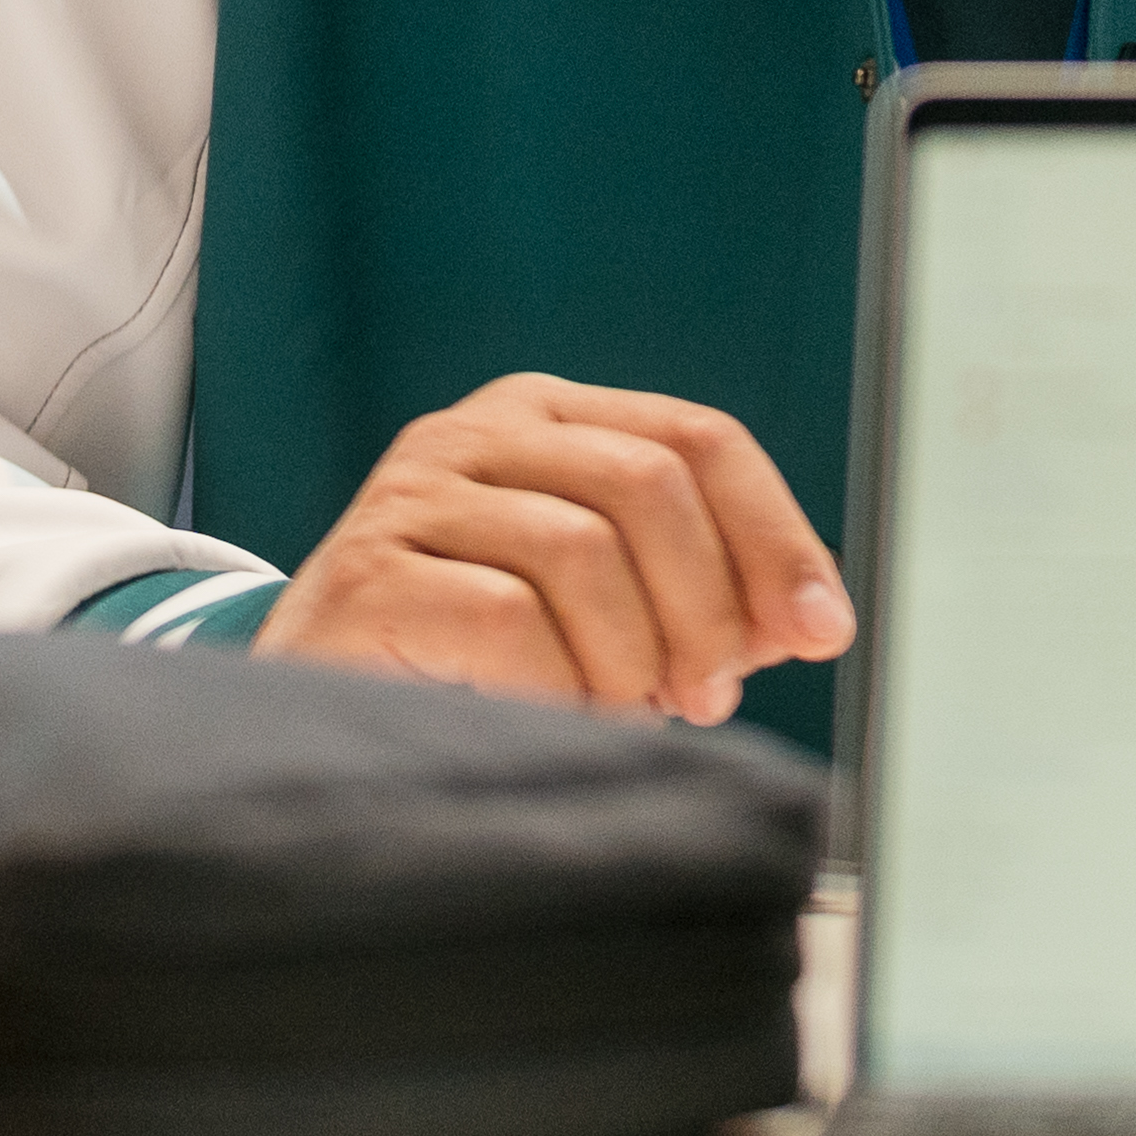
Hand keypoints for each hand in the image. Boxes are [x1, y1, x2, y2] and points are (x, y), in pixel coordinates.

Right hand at [265, 372, 849, 722]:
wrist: (316, 702)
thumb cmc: (473, 652)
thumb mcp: (597, 601)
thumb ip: (696, 594)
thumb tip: (808, 618)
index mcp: (548, 417)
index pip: (698, 439)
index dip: (774, 535)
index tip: (820, 628)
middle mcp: (477, 432)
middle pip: (647, 483)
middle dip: (704, 604)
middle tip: (706, 694)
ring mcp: (412, 495)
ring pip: (580, 548)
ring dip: (629, 655)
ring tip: (623, 712)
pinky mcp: (366, 573)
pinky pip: (505, 618)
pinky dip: (557, 685)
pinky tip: (555, 718)